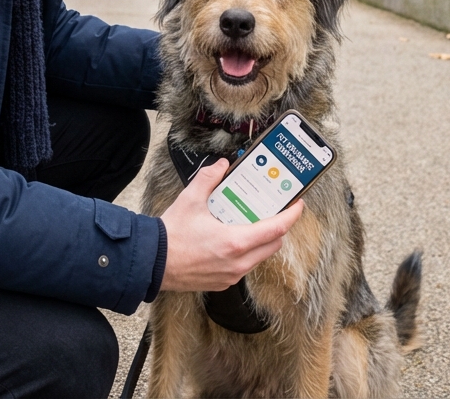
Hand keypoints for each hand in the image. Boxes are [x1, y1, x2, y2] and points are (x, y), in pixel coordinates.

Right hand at [158, 158, 304, 292]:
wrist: (152, 262)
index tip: (297, 205)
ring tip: (249, 223)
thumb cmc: (171, 235)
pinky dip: (246, 253)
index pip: (276, 229)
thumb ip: (209, 178)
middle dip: (277, 228)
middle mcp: (238, 262)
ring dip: (261, 241)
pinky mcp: (223, 283)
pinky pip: (244, 267)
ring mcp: (231, 275)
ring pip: (260, 257)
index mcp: (235, 241)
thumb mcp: (190, 199)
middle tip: (272, 212)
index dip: (291, 216)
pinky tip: (231, 239)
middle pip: (273, 245)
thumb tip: (222, 165)